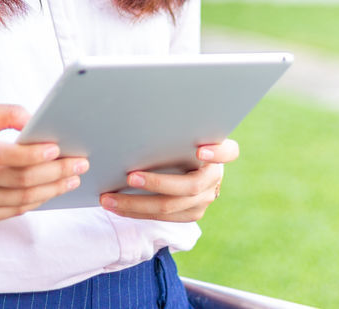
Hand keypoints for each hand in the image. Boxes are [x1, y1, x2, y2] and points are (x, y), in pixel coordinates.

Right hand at [0, 104, 87, 224]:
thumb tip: (36, 122)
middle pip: (17, 179)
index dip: (30, 154)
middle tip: (80, 163)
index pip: (0, 155)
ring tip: (73, 177)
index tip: (56, 149)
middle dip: (54, 172)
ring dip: (52, 189)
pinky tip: (53, 189)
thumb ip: (7, 113)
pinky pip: (14, 211)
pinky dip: (38, 200)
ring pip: (20, 199)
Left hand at [99, 138, 238, 221]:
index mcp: (219, 152)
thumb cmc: (178, 141)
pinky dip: (136, 212)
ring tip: (109, 199)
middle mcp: (214, 177)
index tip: (199, 150)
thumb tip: (139, 120)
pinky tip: (116, 207)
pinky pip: (163, 218)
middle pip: (190, 186)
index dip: (217, 153)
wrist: (189, 164)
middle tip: (130, 176)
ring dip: (136, 203)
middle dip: (157, 182)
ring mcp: (205, 198)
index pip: (229, 152)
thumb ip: (174, 132)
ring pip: (171, 206)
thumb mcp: (182, 133)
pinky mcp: (192, 213)